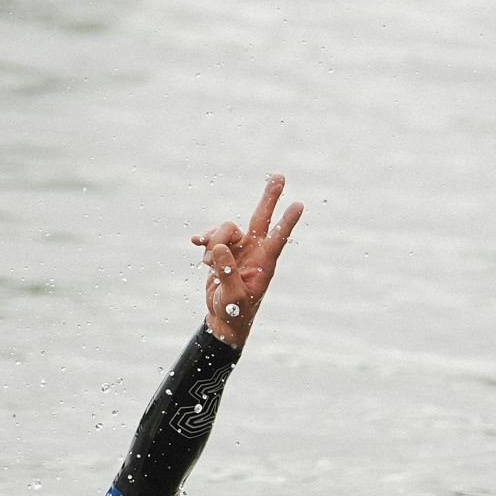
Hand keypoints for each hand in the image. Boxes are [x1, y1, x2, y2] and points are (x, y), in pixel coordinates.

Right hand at [195, 174, 303, 348]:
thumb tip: (219, 247)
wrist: (224, 320)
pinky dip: (204, 239)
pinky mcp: (223, 251)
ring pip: (227, 229)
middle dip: (269, 197)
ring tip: (208, 263)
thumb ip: (227, 272)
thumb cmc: (235, 312)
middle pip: (261, 218)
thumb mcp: (233, 297)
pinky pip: (213, 237)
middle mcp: (254, 251)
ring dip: (214, 241)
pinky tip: (196, 243)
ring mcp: (238, 249)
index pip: (277, 238)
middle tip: (279, 176)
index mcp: (264, 263)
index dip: (286, 221)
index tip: (299, 204)